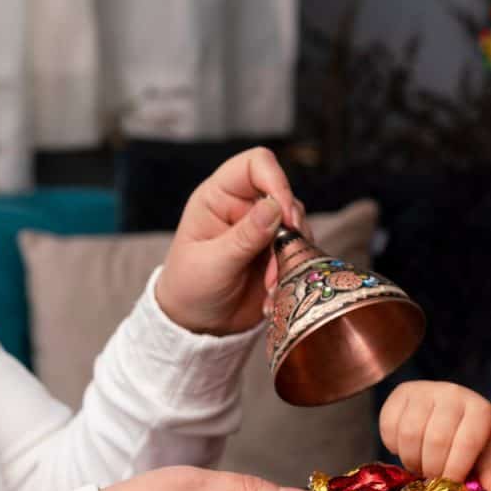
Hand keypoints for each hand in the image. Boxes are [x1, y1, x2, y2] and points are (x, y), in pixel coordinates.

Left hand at [156, 146, 313, 334]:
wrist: (198, 325)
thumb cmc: (190, 288)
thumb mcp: (212, 263)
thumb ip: (244, 236)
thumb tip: (275, 207)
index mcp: (218, 197)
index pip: (255, 164)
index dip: (276, 181)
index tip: (284, 214)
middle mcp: (244, 207)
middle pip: (285, 195)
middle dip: (290, 227)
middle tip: (281, 257)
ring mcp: (264, 230)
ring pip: (299, 225)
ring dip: (291, 255)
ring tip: (272, 283)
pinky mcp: (279, 253)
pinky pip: (301, 251)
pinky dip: (295, 270)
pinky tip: (276, 291)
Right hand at [379, 381, 490, 490]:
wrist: (456, 410)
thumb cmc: (471, 439)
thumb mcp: (486, 457)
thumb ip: (489, 478)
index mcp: (479, 410)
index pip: (466, 443)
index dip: (454, 471)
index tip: (448, 489)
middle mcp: (453, 394)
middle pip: (435, 440)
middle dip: (431, 469)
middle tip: (432, 481)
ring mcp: (425, 390)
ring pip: (409, 434)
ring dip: (411, 460)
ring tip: (420, 466)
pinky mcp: (400, 392)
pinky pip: (389, 425)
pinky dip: (394, 446)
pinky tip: (406, 449)